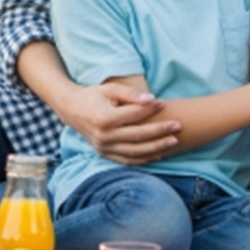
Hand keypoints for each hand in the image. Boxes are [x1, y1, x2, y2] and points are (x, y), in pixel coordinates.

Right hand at [58, 82, 180, 165]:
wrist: (72, 109)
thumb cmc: (94, 96)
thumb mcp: (110, 89)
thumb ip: (130, 94)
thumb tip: (151, 99)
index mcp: (104, 118)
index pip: (133, 115)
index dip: (150, 109)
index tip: (164, 103)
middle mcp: (103, 136)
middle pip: (137, 136)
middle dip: (160, 131)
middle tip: (178, 126)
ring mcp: (104, 148)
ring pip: (135, 152)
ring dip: (156, 148)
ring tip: (174, 141)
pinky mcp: (105, 154)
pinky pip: (128, 160)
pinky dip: (144, 159)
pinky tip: (160, 154)